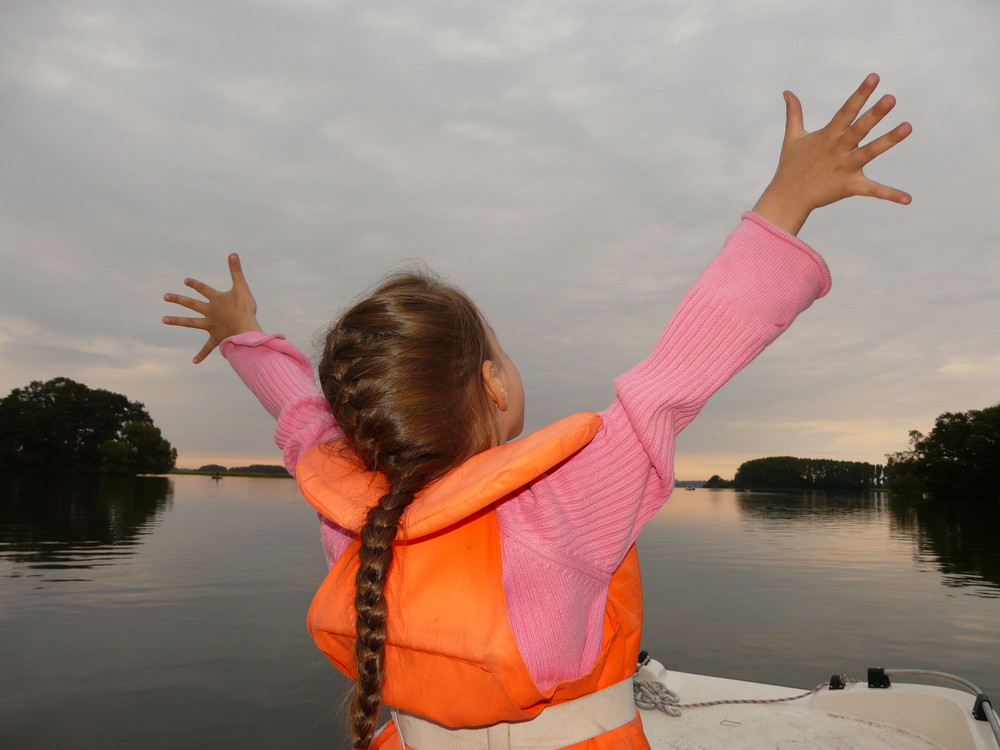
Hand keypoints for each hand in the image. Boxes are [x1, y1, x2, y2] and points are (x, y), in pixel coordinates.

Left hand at [163, 253, 262, 363]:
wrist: (245, 329)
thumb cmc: (245, 308)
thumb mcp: (241, 287)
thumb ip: (236, 271)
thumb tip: (232, 253)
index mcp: (216, 300)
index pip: (203, 289)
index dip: (195, 284)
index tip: (185, 281)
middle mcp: (210, 312)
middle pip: (192, 304)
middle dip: (178, 300)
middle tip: (165, 296)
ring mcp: (211, 326)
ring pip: (191, 323)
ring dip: (178, 321)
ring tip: (164, 319)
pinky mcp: (216, 338)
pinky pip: (207, 348)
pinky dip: (201, 354)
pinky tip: (194, 361)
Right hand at [752, 73, 911, 235]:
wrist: (787, 198)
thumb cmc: (791, 166)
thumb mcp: (792, 137)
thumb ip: (794, 113)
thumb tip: (787, 92)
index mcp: (827, 136)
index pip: (846, 110)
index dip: (860, 94)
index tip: (874, 77)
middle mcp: (838, 149)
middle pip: (859, 129)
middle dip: (875, 114)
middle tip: (891, 98)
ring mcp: (845, 167)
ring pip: (870, 152)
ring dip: (888, 140)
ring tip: (908, 127)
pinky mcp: (849, 186)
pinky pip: (872, 190)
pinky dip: (890, 195)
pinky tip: (908, 199)